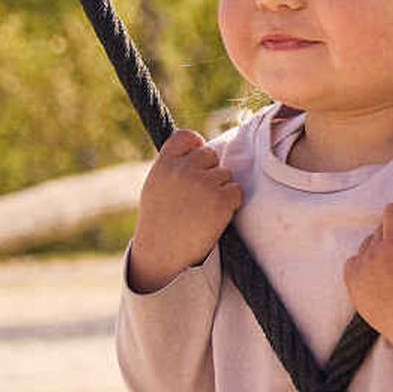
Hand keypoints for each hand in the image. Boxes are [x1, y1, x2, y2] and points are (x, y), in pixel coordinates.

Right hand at [128, 129, 237, 287]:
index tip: (196, 161)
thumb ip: (173, 167)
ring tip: (203, 211)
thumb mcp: (155, 188)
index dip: (196, 146)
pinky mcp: (221, 200)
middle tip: (199, 196)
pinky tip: (215, 217)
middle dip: (210, 172)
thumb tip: (197, 148)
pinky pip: (236, 191)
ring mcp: (203, 184)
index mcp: (164, 165)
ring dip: (220, 189)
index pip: (187, 136)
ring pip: (225, 174)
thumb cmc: (159, 222)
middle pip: (210, 155)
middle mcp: (183, 170)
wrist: (164, 255)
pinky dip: (231, 203)